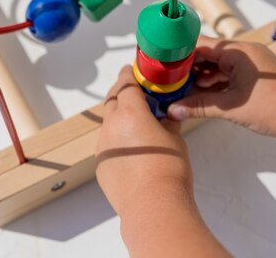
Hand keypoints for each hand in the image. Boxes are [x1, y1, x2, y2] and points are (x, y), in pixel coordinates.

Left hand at [98, 66, 232, 257]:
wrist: (153, 205)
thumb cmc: (169, 169)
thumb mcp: (175, 139)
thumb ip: (168, 122)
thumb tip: (167, 115)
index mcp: (131, 112)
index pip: (126, 84)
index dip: (129, 75)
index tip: (131, 70)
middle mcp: (111, 125)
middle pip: (112, 99)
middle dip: (121, 92)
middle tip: (134, 91)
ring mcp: (103, 145)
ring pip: (109, 123)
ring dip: (119, 118)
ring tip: (137, 125)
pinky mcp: (100, 164)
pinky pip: (107, 144)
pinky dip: (117, 140)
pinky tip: (132, 151)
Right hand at [167, 37, 275, 140]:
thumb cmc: (275, 108)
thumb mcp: (232, 108)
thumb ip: (199, 106)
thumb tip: (173, 109)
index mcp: (238, 51)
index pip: (199, 44)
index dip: (177, 53)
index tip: (159, 62)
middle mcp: (242, 52)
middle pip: (206, 54)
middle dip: (185, 67)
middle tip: (164, 78)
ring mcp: (249, 63)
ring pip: (215, 66)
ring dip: (198, 77)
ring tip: (176, 89)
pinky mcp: (253, 75)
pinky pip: (226, 74)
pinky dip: (212, 83)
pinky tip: (197, 95)